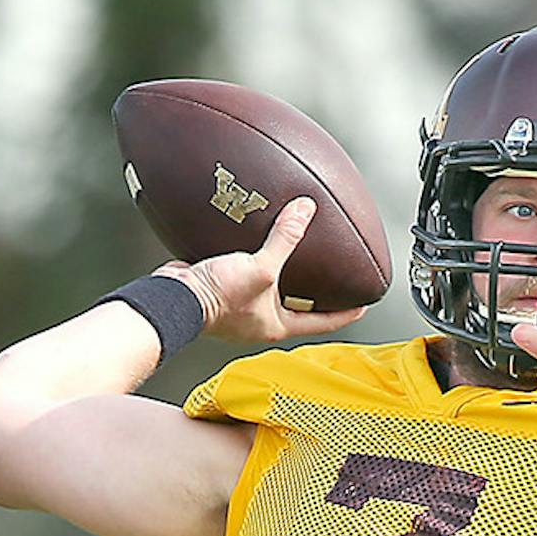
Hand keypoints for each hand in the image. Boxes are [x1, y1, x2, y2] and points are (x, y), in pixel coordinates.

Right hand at [156, 198, 369, 345]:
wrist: (173, 299)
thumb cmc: (217, 298)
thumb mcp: (262, 268)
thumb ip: (286, 239)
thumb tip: (306, 210)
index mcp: (276, 325)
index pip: (322, 322)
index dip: (346, 313)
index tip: (363, 304)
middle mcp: (260, 320)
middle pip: (298, 306)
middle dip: (316, 293)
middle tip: (334, 278)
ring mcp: (240, 306)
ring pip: (272, 288)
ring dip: (285, 272)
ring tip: (299, 254)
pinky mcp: (222, 289)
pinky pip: (246, 271)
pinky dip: (255, 257)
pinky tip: (256, 240)